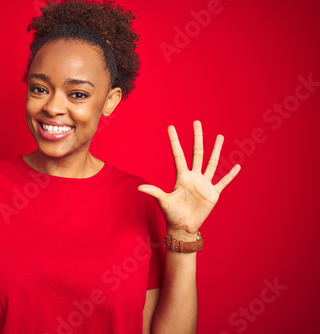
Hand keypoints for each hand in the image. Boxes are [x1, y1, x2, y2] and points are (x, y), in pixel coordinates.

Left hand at [138, 121, 239, 239]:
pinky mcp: (213, 194)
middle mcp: (194, 177)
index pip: (178, 155)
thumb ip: (154, 192)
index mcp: (182, 177)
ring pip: (212, 163)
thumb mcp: (163, 202)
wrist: (183, 227)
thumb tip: (139, 187)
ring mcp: (204, 184)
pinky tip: (237, 166)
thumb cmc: (172, 214)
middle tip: (197, 122)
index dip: (174, 141)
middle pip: (197, 153)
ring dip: (216, 150)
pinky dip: (230, 175)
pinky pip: (223, 182)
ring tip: (220, 136)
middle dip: (197, 138)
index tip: (171, 127)